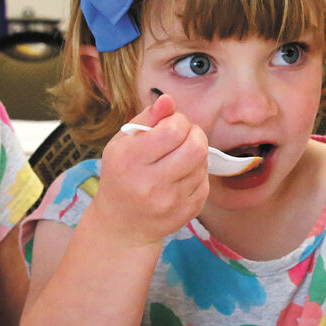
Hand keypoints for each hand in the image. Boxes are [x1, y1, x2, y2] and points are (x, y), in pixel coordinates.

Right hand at [87, 92, 209, 245]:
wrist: (121, 225)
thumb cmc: (121, 175)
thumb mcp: (123, 143)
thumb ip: (147, 118)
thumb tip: (168, 100)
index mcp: (129, 159)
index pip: (172, 130)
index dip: (179, 121)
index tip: (171, 124)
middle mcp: (149, 182)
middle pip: (195, 148)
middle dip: (195, 134)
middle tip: (184, 136)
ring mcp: (169, 201)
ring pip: (203, 164)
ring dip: (196, 153)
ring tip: (180, 156)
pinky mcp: (186, 213)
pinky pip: (205, 183)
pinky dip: (198, 174)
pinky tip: (182, 175)